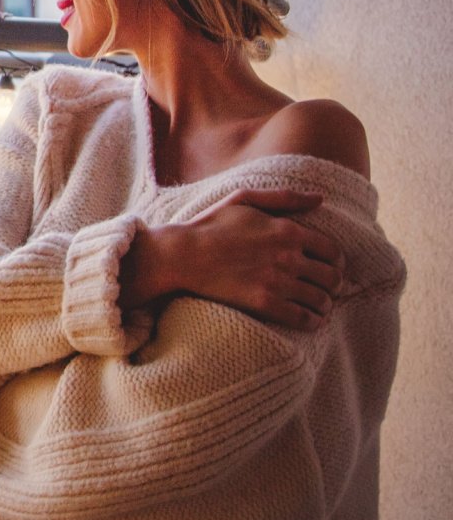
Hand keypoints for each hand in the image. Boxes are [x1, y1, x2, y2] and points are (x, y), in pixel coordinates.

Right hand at [120, 188, 344, 329]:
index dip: (337, 262)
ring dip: (325, 305)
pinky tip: (311, 320)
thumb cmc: (210, 224)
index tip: (331, 268)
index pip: (332, 251)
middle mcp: (289, 256)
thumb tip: (320, 199)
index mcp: (288, 230)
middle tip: (327, 289)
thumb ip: (285, 197)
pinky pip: (303, 318)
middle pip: (332, 277)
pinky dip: (313, 321)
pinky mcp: (265, 303)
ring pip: (321, 299)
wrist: (183, 254)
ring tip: (319, 306)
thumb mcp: (244, 199)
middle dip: (334, 285)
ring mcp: (278, 281)